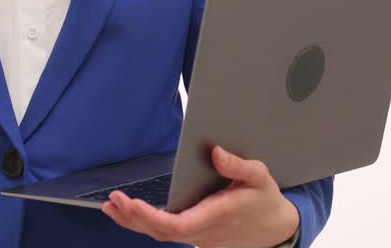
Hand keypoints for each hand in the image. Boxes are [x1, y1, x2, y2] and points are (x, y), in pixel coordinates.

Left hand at [101, 145, 299, 247]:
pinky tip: (131, 213)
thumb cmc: (265, 200)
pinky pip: (169, 234)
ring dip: (135, 222)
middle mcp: (205, 232)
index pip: (178, 225)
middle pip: (162, 233)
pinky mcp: (198, 236)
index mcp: (217, 216)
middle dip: (135, 218)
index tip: (134, 204)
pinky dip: (147, 224)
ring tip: (112, 207)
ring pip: (162, 235)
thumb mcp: (260, 176)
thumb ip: (238, 165)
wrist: (278, 228)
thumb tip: (215, 152)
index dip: (152, 218)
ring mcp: (200, 237)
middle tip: (114, 201)